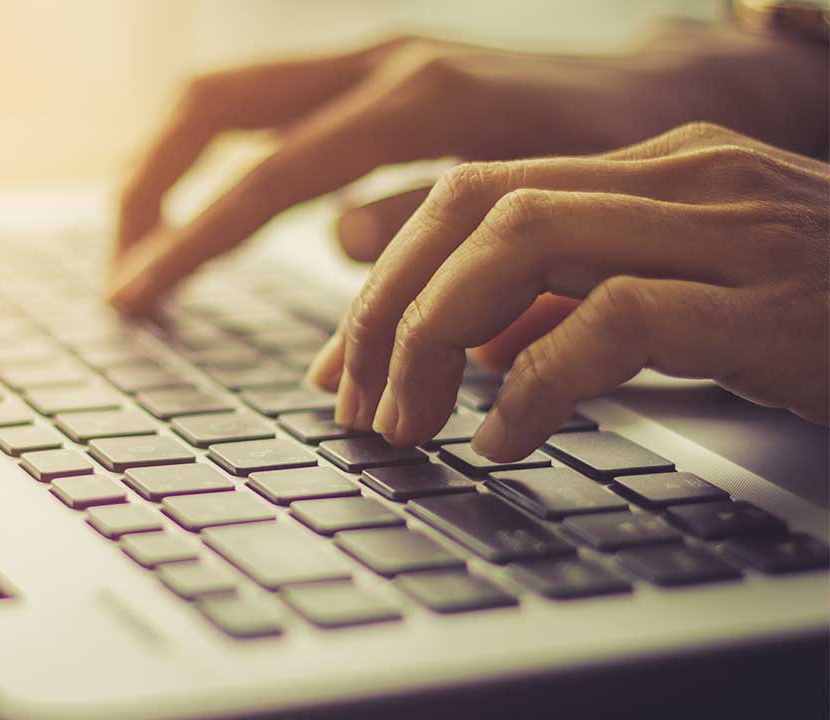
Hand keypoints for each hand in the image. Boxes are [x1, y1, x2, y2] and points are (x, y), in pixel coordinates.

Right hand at [110, 22, 826, 313]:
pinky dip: (222, 161)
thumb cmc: (628, 156)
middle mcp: (382, 61)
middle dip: (149, 186)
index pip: (268, 177)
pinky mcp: (378, 72)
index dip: (191, 242)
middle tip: (122, 269)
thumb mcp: (546, 205)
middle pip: (213, 105)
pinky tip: (213, 215)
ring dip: (172, 168)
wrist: (683, 85)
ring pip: (230, 96)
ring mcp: (375, 57)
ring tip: (145, 246)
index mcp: (419, 102)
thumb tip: (339, 246)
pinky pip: (270, 108)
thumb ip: (437, 225)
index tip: (133, 297)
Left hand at [305, 122, 829, 460]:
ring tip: (407, 423)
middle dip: (390, 307)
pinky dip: (537, 383)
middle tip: (356, 402)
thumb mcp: (689, 300)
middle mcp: (683, 175)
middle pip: (475, 205)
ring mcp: (730, 228)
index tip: (343, 362)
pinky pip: (615, 321)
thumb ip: (580, 304)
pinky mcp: (770, 302)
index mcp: (654, 166)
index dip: (388, 276)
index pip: (474, 192)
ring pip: (523, 242)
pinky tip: (503, 442)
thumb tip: (474, 346)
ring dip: (436, 338)